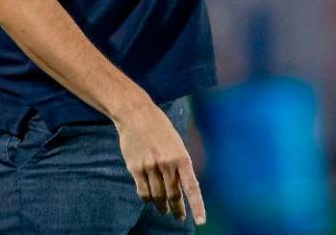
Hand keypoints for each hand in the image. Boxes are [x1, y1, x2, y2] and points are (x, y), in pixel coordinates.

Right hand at [113, 99, 205, 224]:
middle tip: (179, 217)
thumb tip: (183, 186)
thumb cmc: (158, 126)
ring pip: (158, 196)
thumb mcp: (176, 142)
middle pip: (173, 196)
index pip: (192, 187)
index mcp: (181, 156)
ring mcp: (150, 167)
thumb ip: (180, 163)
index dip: (196, 206)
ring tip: (164, 210)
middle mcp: (166, 164)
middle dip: (177, 210)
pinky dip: (147, 199)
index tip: (201, 221)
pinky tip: (150, 199)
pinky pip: (143, 192)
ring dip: (162, 206)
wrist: (135, 113)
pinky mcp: (135, 168)